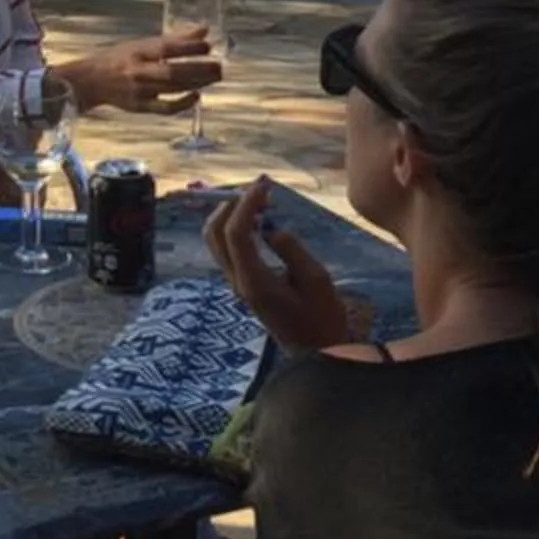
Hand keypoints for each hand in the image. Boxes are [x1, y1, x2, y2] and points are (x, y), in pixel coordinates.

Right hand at [59, 30, 223, 115]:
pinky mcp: (141, 107)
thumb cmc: (120, 59)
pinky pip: (165, 108)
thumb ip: (174, 39)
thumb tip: (204, 30)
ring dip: (197, 83)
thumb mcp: (142, 44)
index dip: (189, 47)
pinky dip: (183, 103)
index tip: (208, 45)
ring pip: (173, 88)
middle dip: (199, 69)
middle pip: (173, 71)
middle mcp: (139, 71)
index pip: (166, 48)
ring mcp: (140, 91)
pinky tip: (197, 96)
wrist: (92, 81)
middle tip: (219, 66)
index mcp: (138, 51)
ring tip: (214, 77)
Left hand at [203, 177, 349, 352]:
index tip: (264, 185)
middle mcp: (238, 282)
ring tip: (259, 201)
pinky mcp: (243, 286)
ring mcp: (237, 285)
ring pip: (216, 241)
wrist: (317, 353)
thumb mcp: (317, 280)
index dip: (247, 204)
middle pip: (214, 233)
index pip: (236, 233)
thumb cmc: (323, 318)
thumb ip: (292, 250)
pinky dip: (235, 228)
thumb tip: (271, 229)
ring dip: (230, 214)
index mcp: (254, 281)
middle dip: (230, 204)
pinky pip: (227, 249)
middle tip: (258, 189)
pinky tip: (260, 220)